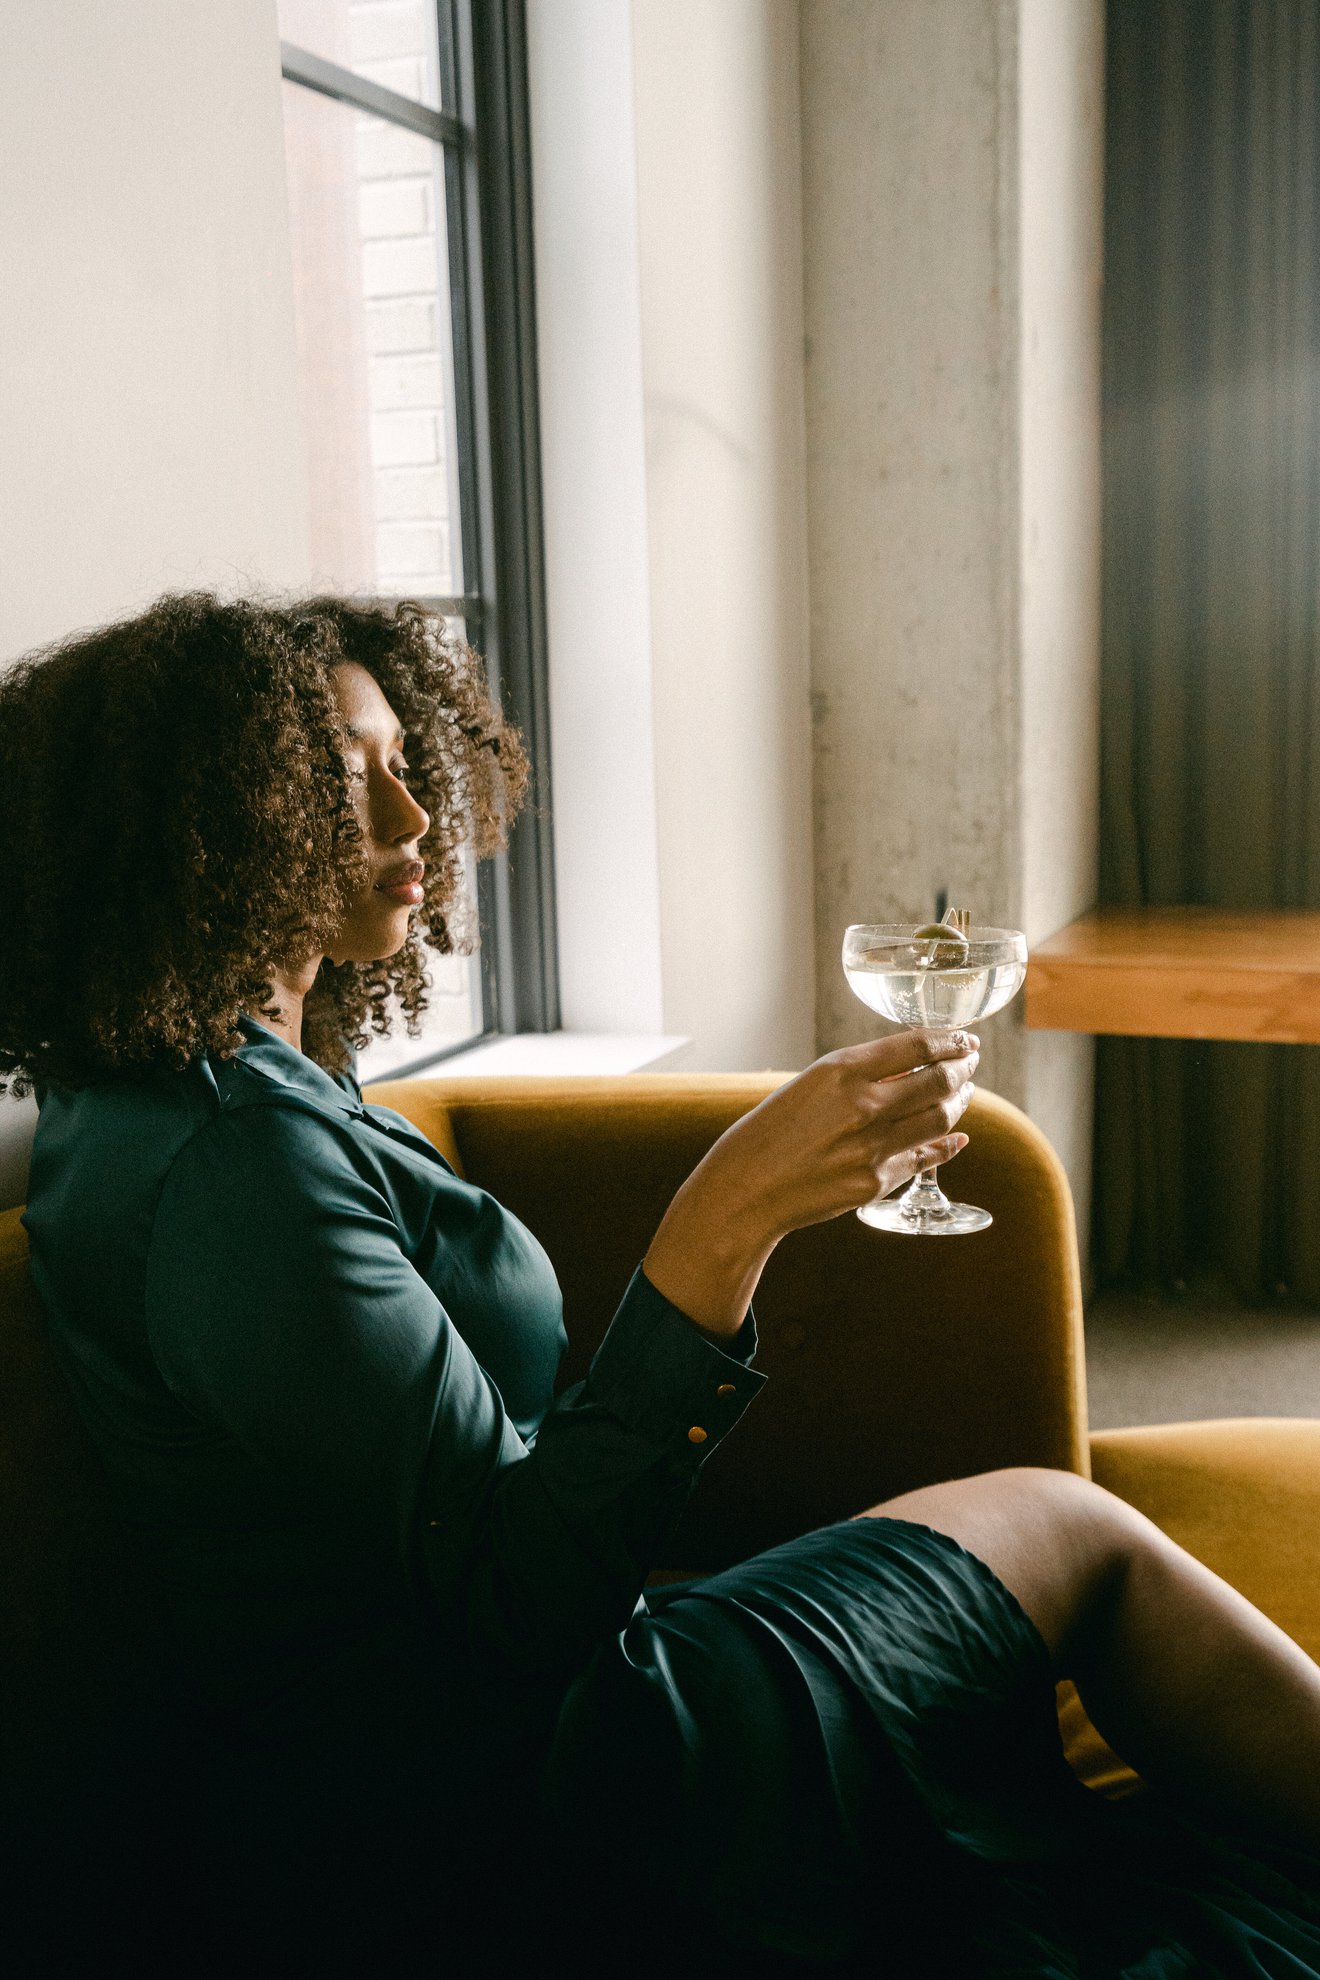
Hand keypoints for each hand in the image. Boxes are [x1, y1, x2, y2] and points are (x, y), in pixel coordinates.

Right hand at [643, 1029, 978, 1336]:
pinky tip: (955, 1139)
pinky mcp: (875, 1182)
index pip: (917, 1045)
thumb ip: (855, 1078)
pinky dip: (945, 1145)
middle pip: (938, 1080)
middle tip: (970, 1062)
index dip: (950, 1040)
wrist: (743, 1191)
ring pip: (940, 1119)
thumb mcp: (807, 1086)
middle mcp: (863, 1105)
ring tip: (963, 1093)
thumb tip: (906, 1070)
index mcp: (840, 1071)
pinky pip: (923, 1158)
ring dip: (958, 1102)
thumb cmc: (766, 1133)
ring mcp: (872, 1147)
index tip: (964, 1038)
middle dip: (962, 1068)